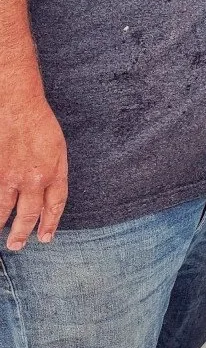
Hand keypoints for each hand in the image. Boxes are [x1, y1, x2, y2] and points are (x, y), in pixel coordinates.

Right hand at [1, 93, 68, 249]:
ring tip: (2, 236)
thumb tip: (46, 192)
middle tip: (17, 245)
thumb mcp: (57, 147)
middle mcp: (32, 178)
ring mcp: (9, 176)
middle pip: (29, 213)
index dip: (50, 223)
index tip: (45, 237)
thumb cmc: (37, 120)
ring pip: (4, 209)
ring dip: (2, 225)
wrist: (16, 102)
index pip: (54, 205)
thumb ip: (53, 171)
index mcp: (54, 171)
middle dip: (23, 232)